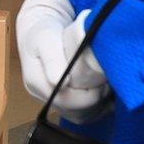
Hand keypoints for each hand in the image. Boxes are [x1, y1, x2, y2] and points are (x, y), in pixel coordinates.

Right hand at [17, 0, 108, 117]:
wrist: (39, 27)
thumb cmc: (44, 30)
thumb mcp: (46, 37)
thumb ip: (52, 59)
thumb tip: (60, 82)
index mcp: (36, 82)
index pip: (66, 101)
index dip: (88, 95)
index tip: (101, 77)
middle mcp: (42, 95)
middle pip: (74, 111)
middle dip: (95, 98)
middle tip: (107, 80)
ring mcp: (51, 100)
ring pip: (79, 116)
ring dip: (97, 105)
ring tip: (105, 85)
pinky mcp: (61, 101)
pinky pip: (81, 114)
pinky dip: (96, 106)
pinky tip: (103, 91)